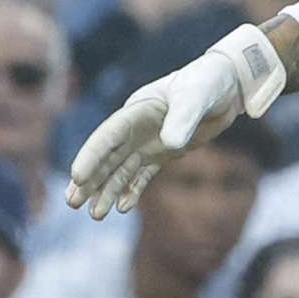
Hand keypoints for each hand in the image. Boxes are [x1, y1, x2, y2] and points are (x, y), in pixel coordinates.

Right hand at [65, 21, 287, 215]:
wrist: (226, 85)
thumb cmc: (206, 83)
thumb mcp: (195, 98)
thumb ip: (182, 120)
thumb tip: (169, 144)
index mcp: (136, 110)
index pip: (108, 136)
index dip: (92, 155)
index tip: (77, 176)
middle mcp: (136, 128)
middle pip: (107, 157)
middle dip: (90, 180)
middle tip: (72, 203)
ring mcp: (148, 141)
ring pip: (120, 170)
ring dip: (107, 191)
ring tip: (95, 214)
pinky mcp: (163, 152)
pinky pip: (142, 175)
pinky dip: (131, 190)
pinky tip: (122, 207)